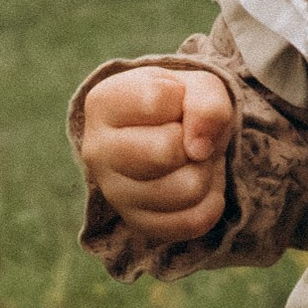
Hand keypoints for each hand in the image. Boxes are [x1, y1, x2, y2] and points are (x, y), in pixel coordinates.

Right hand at [79, 63, 235, 239]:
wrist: (170, 133)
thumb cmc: (178, 104)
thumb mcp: (196, 84)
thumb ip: (206, 102)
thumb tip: (199, 148)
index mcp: (101, 104)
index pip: (158, 100)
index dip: (182, 99)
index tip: (174, 103)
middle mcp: (97, 151)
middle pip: (167, 151)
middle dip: (194, 139)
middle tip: (187, 135)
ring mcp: (114, 193)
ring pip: (188, 189)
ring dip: (206, 169)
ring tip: (191, 158)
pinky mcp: (138, 223)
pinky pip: (194, 221)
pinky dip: (211, 199)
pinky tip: (194, 181)